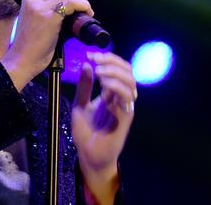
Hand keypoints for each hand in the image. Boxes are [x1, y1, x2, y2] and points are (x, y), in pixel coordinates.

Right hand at [0, 0, 93, 90]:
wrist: (22, 60)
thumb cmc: (30, 45)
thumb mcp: (35, 20)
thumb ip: (47, 10)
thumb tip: (69, 7)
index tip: (76, 4)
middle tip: (83, 10)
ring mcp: (39, 6)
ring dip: (82, 2)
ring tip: (86, 13)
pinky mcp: (48, 17)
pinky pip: (72, 3)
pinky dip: (83, 6)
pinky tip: (87, 14)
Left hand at [72, 52, 135, 202]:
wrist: (88, 155)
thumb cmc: (85, 132)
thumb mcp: (79, 103)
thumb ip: (84, 86)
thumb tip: (86, 64)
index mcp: (111, 93)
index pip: (118, 69)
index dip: (107, 59)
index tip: (90, 55)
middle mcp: (121, 98)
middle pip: (127, 71)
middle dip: (112, 61)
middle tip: (95, 58)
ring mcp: (125, 106)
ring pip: (130, 82)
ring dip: (114, 72)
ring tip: (98, 71)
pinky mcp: (125, 117)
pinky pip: (126, 97)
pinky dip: (116, 86)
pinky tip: (103, 84)